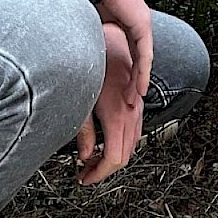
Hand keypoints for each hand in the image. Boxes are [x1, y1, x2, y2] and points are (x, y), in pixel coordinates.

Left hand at [77, 23, 144, 184]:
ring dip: (113, 157)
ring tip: (92, 160)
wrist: (108, 39)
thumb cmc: (93, 63)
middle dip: (104, 169)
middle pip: (125, 156)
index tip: (84, 178)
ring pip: (132, 145)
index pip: (115, 158)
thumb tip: (85, 155)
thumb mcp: (80, 101)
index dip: (99, 174)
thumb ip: (84, 131)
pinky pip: (135, 131)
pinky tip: (106, 142)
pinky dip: (121, 143)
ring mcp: (136, 107)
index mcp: (117, 115)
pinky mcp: (136, 103)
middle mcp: (131, 113)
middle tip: (84, 172)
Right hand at [95, 0, 152, 103]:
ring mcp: (141, 22)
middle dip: (132, 80)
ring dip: (138, 81)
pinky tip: (139, 87)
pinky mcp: (142, 24)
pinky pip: (144, 54)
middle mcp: (134, 20)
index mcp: (121, 19)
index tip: (117, 88)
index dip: (123, 70)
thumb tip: (71, 49)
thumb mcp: (86, 21)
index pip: (126, 50)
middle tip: (127, 100)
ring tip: (133, 99)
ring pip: (143, 58)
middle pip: (137, 56)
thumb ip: (86, 35)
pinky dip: (142, 72)